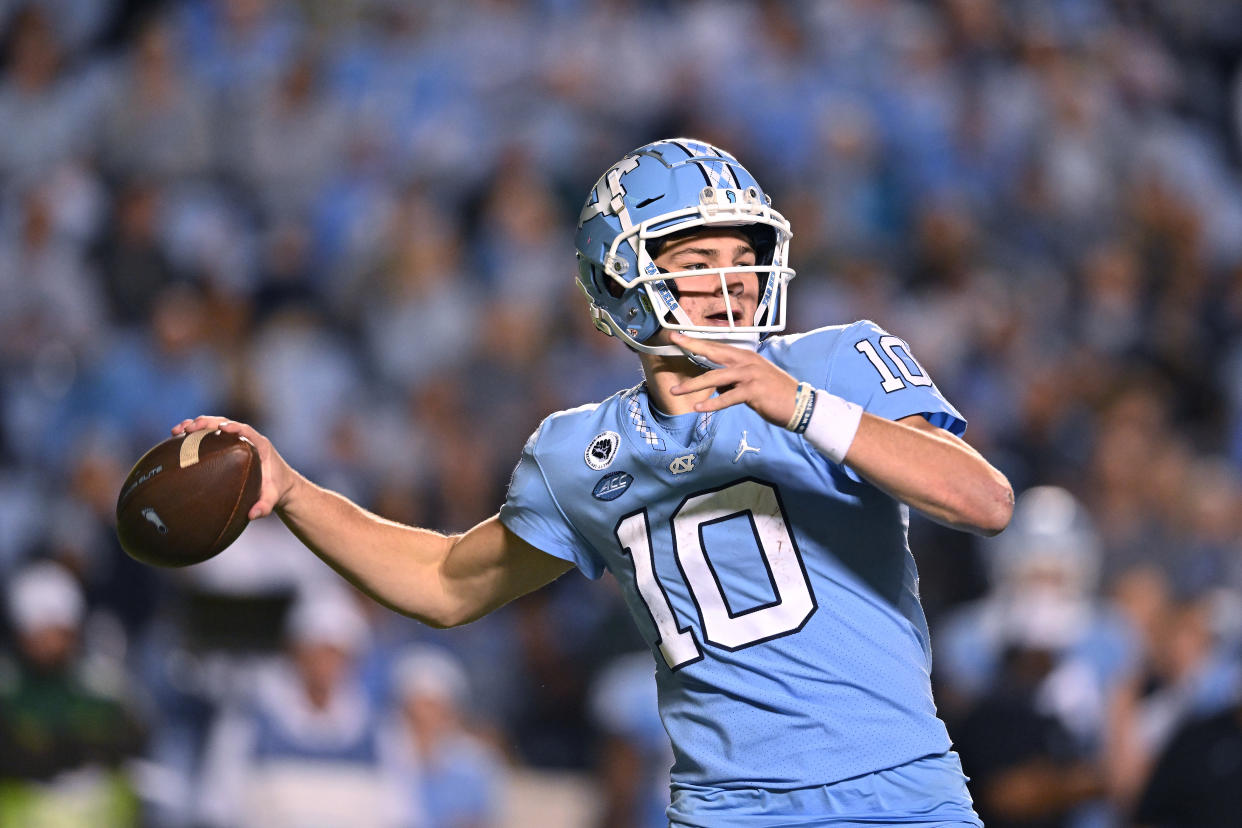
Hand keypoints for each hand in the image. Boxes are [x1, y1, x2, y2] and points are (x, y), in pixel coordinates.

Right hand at [171, 416, 294, 519]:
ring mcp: (235, 439)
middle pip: (225, 423)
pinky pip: (209, 436)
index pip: (247, 431)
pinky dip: (194, 436)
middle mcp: (247, 438)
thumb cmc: (276, 489)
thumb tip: (252, 515)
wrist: (280, 484)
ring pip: (214, 426)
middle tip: (189, 428)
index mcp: (260, 445)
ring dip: (196, 426)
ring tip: (176, 431)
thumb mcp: (273, 498)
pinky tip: (176, 440)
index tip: (222, 429)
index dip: (234, 427)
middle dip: (207, 423)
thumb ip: (265, 506)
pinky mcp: (227, 444)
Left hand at [668, 332, 798, 427]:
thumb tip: (716, 387)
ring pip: (715, 377)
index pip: (716, 346)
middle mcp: (746, 361)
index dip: (696, 340)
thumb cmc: (774, 393)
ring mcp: (750, 375)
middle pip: (713, 352)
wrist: (799, 404)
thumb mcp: (752, 381)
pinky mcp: (753, 391)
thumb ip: (733, 380)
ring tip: (675, 390)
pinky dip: (712, 404)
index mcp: (745, 356)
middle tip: (672, 341)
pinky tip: (699, 407)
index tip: (678, 335)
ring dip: (693, 385)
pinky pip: (728, 398)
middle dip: (691, 346)